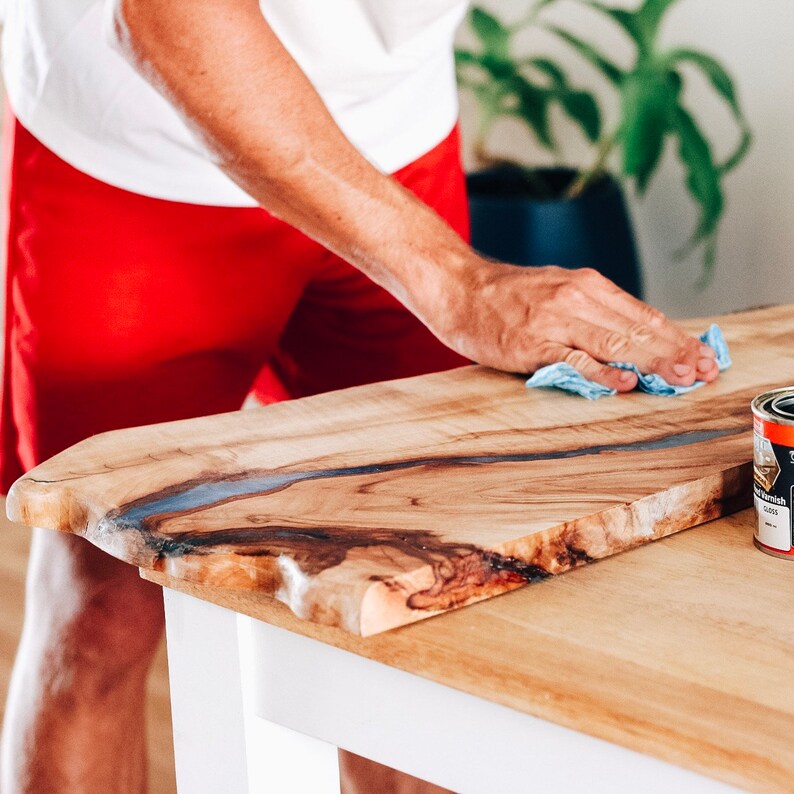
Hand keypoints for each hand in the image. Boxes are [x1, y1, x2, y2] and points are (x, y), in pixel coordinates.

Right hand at [430, 260, 718, 391]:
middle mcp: (577, 298)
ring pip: (614, 343)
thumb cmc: (506, 295)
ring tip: (680, 378)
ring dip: (651, 362)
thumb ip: (592, 311)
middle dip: (675, 352)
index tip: (702, 356)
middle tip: (704, 372)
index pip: (642, 315)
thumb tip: (630, 336)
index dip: (676, 337)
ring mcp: (555, 321)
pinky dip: (602, 371)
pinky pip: (574, 359)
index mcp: (587, 285)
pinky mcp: (532, 343)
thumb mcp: (557, 291)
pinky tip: (625, 381)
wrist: (458, 287)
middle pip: (636, 329)